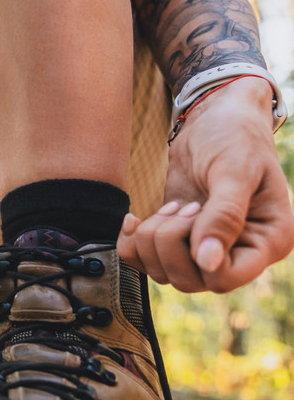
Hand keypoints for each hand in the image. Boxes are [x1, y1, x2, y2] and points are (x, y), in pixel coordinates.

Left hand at [118, 78, 293, 291]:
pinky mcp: (177, 240)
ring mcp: (206, 249)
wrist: (215, 119)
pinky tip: (135, 218)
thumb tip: (208, 262)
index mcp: (268, 241)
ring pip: (162, 273)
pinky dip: (131, 242)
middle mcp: (239, 252)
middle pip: (188, 280)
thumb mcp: (234, 171)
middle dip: (169, 242)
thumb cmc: (236, 137)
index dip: (197, 257)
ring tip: (173, 205)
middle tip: (182, 205)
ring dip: (152, 239)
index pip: (225, 279)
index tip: (195, 214)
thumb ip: (224, 216)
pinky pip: (143, 261)